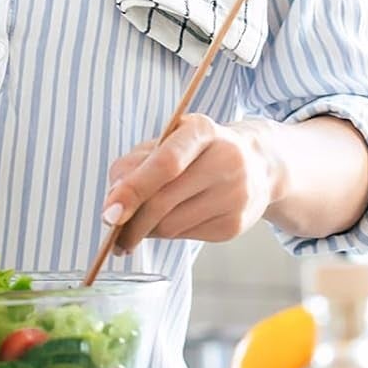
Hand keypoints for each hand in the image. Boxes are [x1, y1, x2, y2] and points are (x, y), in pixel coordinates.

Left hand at [101, 114, 280, 252]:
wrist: (257, 165)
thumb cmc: (198, 151)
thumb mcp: (167, 141)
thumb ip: (136, 163)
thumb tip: (114, 198)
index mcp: (202, 131)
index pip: (165, 163)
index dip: (134, 189)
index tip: (109, 213)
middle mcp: (225, 161)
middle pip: (164, 201)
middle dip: (130, 221)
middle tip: (111, 230)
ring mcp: (235, 196)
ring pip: (171, 225)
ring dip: (146, 229)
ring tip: (138, 223)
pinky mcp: (235, 224)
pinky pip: (186, 237)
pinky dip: (167, 233)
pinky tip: (169, 221)